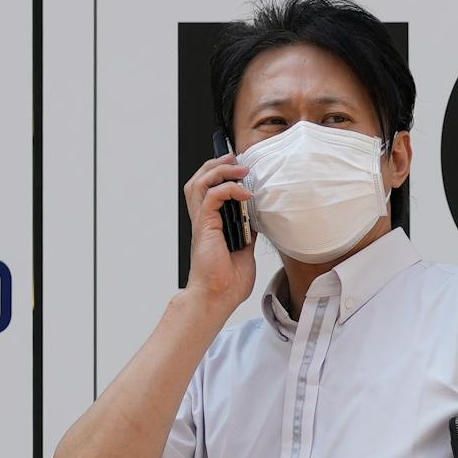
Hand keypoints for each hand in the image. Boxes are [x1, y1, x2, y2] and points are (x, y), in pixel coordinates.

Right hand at [182, 154, 256, 317]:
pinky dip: (227, 188)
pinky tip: (243, 193)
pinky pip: (211, 197)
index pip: (209, 189)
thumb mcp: (246, 250)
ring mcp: (203, 223)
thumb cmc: (228, 281)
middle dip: (216, 164)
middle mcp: (204, 219)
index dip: (220, 174)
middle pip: (199, 180)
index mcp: (211, 223)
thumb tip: (258, 218)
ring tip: (239, 168)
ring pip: (200, 183)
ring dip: (220, 171)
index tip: (240, 167)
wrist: (218, 298)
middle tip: (236, 159)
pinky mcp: (205, 227)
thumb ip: (248, 232)